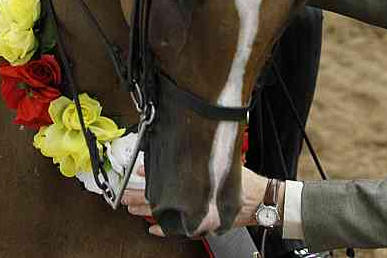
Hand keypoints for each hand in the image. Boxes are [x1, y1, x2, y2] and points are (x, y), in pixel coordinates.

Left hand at [120, 166, 279, 236]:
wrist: (262, 203)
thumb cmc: (244, 183)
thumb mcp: (223, 166)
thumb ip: (200, 159)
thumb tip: (173, 154)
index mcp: (198, 193)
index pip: (166, 188)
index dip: (147, 182)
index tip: (133, 174)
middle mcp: (194, 209)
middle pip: (161, 204)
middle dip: (140, 199)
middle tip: (124, 196)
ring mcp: (196, 220)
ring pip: (165, 217)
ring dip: (147, 212)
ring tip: (131, 208)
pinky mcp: (202, 226)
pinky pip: (178, 231)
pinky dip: (164, 230)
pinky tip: (152, 228)